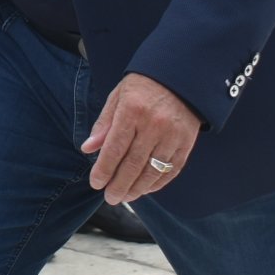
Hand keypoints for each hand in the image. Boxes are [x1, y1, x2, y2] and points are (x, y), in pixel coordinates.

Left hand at [80, 72, 201, 204]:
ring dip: (137, 188)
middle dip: (119, 185)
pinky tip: (146, 189)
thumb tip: (87, 149)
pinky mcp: (187, 142)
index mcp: (132, 110)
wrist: (180, 76)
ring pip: (153, 171)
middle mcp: (154, 124)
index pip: (115, 148)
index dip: (104, 169)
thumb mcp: (118, 97)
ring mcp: (172, 135)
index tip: (96, 184)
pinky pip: (172, 169)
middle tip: (110, 198)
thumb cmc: (143, 86)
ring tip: (125, 197)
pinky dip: (158, 183)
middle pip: (133, 164)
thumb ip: (104, 124)